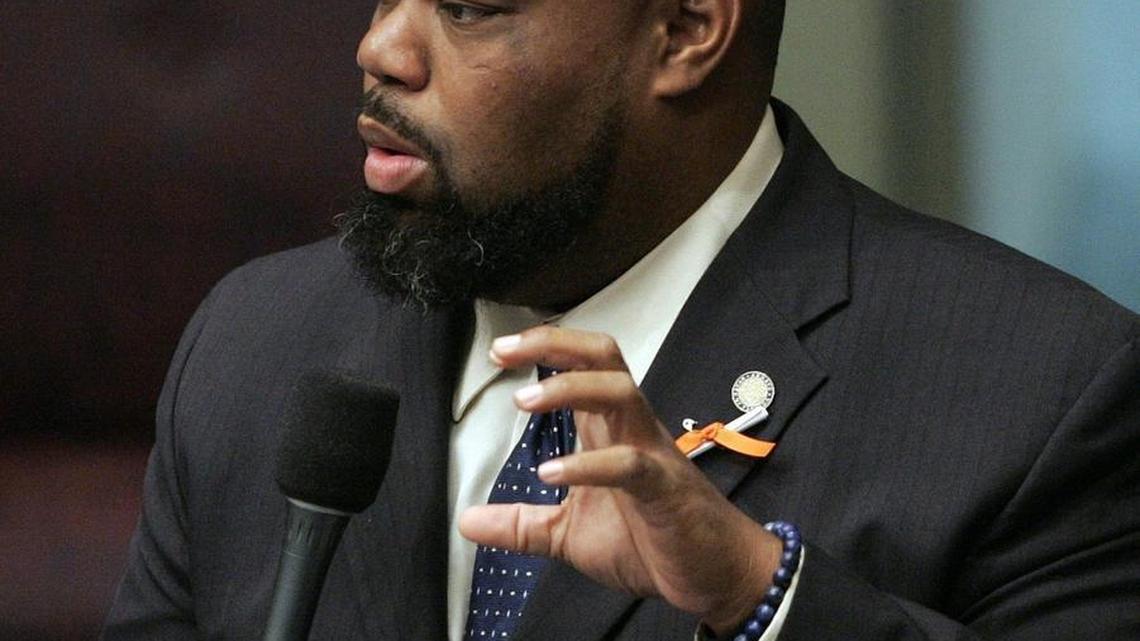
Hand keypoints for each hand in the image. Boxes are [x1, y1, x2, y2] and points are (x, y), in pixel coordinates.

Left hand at [458, 326, 781, 633]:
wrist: (716, 574)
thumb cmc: (655, 540)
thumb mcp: (569, 535)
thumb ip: (521, 524)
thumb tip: (468, 521)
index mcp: (609, 430)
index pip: (581, 366)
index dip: (542, 348)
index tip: (499, 352)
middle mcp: (631, 429)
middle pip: (602, 357)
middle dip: (554, 344)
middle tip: (506, 351)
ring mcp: (651, 454)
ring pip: (620, 392)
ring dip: (570, 389)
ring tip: (524, 402)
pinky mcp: (664, 489)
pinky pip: (629, 464)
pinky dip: (588, 465)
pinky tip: (551, 474)